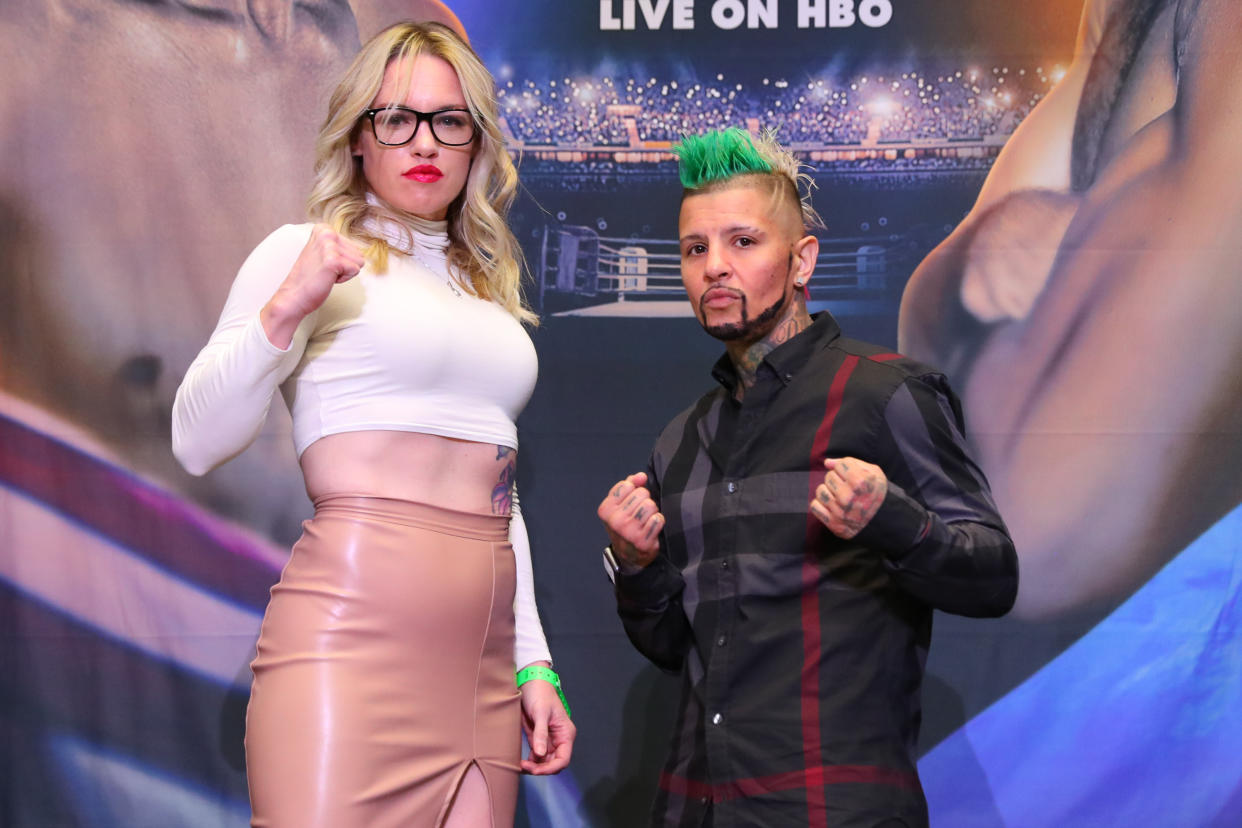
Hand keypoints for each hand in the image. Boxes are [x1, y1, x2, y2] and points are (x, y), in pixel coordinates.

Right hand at [260, 224, 364, 347]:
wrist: (294, 295)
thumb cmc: (309, 277)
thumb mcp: (323, 252)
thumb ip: (338, 246)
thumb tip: (360, 247)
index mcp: (323, 228)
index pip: (354, 246)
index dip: (343, 260)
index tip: (325, 264)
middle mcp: (326, 233)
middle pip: (359, 253)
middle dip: (345, 265)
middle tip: (325, 270)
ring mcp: (329, 245)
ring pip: (359, 261)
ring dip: (344, 272)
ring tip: (325, 273)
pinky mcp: (333, 260)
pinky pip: (355, 270)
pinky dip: (343, 279)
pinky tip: (327, 278)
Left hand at [519, 666, 574, 774]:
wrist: (530, 683)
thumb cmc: (540, 694)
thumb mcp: (541, 713)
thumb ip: (541, 734)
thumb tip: (540, 754)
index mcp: (565, 734)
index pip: (563, 759)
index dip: (551, 768)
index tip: (536, 769)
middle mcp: (558, 739)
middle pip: (553, 763)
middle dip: (540, 768)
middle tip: (524, 766)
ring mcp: (548, 740)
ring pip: (543, 762)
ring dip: (534, 766)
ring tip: (520, 765)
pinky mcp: (537, 738)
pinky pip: (535, 755)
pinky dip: (529, 761)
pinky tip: (520, 761)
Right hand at [597, 472, 663, 569]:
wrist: (629, 554)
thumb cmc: (625, 524)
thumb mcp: (620, 504)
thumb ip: (630, 485)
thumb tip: (641, 476)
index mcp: (606, 510)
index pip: (627, 485)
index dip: (634, 490)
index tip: (631, 502)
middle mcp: (615, 521)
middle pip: (642, 494)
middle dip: (644, 500)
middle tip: (639, 513)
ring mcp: (628, 532)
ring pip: (651, 505)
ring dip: (652, 511)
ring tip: (646, 520)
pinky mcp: (642, 541)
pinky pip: (658, 519)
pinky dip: (658, 521)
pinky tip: (651, 528)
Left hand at [809, 457, 887, 538]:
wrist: (883, 520)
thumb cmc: (876, 492)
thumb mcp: (872, 472)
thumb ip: (849, 462)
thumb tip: (827, 462)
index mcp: (859, 482)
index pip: (839, 465)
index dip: (846, 469)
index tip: (854, 478)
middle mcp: (848, 497)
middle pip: (829, 477)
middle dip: (838, 480)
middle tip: (849, 488)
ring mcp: (839, 511)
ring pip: (820, 490)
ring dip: (829, 492)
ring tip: (840, 497)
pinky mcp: (833, 523)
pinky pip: (815, 506)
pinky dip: (821, 504)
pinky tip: (832, 505)